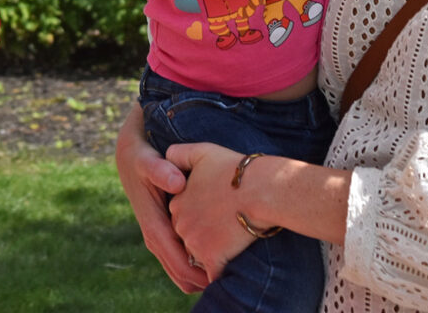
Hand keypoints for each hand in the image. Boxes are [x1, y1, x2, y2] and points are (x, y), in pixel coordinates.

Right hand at [114, 105, 208, 293]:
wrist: (130, 156)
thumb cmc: (142, 158)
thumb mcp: (148, 160)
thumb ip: (161, 170)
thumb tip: (177, 184)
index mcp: (152, 224)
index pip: (176, 259)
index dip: (197, 272)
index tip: (218, 277)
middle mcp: (154, 236)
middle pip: (179, 271)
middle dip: (201, 279)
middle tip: (228, 281)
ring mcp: (158, 236)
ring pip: (179, 268)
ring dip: (199, 275)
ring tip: (224, 276)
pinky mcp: (164, 231)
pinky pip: (180, 257)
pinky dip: (195, 264)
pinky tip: (214, 261)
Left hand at [166, 142, 253, 280]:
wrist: (260, 190)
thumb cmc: (235, 170)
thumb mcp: (202, 152)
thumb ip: (179, 154)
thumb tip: (167, 156)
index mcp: (177, 203)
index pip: (184, 217)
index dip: (201, 217)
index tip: (216, 214)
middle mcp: (181, 224)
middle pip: (189, 238)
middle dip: (204, 238)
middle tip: (225, 231)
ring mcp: (194, 243)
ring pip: (199, 257)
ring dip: (212, 257)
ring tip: (231, 247)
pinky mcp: (211, 258)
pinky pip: (213, 275)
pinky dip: (220, 275)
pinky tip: (232, 268)